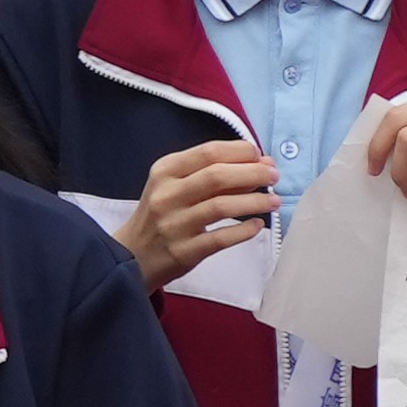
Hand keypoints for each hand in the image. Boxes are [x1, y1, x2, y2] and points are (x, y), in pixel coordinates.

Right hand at [121, 139, 277, 291]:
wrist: (131, 255)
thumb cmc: (162, 214)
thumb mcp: (175, 185)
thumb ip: (213, 172)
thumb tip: (260, 163)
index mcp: (165, 172)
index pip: (209, 152)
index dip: (242, 151)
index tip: (261, 156)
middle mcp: (166, 196)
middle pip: (217, 176)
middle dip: (254, 173)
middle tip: (274, 176)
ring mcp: (173, 225)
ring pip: (221, 206)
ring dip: (255, 201)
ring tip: (274, 201)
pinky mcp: (183, 251)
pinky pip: (220, 238)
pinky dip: (244, 231)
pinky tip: (256, 226)